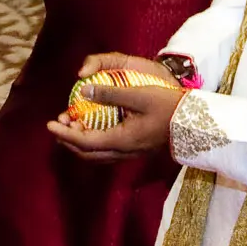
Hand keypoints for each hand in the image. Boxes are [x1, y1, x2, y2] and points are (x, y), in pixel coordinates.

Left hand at [44, 55, 184, 161]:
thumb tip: (83, 91)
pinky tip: (96, 128)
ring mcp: (132, 153)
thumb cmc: (170, 106)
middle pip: (88, 153)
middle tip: (58, 126)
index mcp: (122, 140)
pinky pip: (109, 151)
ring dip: (81, 143)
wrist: (197, 123)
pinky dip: (95, 142)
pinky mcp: (138, 150)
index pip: (84, 142)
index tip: (49, 123)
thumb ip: (110, 93)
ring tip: (73, 126)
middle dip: (69, 141)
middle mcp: (124, 152)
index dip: (64, 133)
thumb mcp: (139, 94)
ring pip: (98, 154)